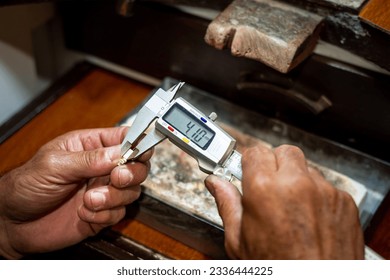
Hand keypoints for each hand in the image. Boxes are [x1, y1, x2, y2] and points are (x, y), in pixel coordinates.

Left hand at [0, 127, 151, 258]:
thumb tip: (119, 153)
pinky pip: (118, 214)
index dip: (138, 143)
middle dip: (131, 173)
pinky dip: (103, 215)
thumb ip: (88, 159)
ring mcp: (104, 191)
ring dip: (113, 198)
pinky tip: (83, 213)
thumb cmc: (26, 185)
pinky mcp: (103, 213)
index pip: (125, 139)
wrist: (13, 223)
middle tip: (116, 178)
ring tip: (89, 199)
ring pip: (131, 192)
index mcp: (91, 147)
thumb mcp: (54, 164)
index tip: (141, 151)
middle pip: (137, 166)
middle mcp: (102, 168)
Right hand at [205, 144, 363, 258]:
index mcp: (264, 189)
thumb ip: (227, 204)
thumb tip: (216, 184)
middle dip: (274, 164)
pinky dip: (317, 197)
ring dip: (297, 181)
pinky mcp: (344, 201)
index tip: (248, 171)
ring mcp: (324, 191)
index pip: (255, 152)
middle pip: (284, 152)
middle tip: (269, 185)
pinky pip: (326, 187)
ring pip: (306, 169)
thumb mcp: (240, 241)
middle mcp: (297, 184)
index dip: (249, 162)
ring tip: (291, 207)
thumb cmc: (280, 270)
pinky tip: (310, 218)